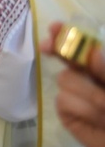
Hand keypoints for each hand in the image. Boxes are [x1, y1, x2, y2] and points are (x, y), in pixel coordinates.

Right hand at [42, 22, 104, 146]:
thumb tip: (94, 52)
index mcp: (98, 67)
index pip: (80, 44)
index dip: (65, 34)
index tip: (55, 27)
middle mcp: (85, 75)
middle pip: (63, 55)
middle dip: (57, 49)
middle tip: (47, 46)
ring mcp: (73, 92)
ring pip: (63, 79)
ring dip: (86, 92)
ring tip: (104, 109)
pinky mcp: (65, 111)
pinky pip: (63, 100)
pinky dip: (81, 108)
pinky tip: (94, 119)